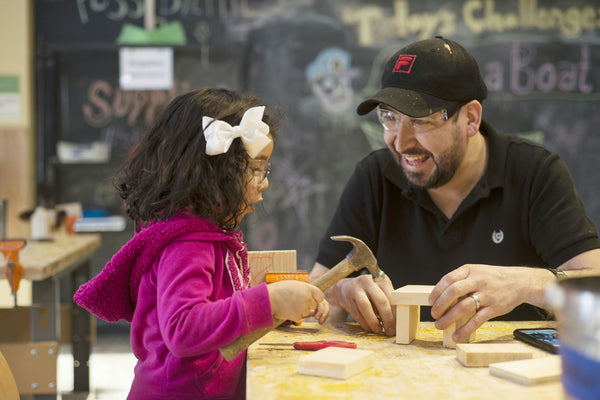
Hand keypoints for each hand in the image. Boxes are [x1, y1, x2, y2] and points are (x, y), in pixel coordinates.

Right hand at [267, 281, 328, 323]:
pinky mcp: (298, 316)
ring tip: (290, 304)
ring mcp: (303, 308)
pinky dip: (295, 315)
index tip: (316, 302)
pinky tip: (287, 309)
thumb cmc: (279, 290)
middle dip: (310, 307)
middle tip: (302, 306)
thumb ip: (305, 290)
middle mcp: (307, 297)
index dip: (318, 300)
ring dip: (302, 311)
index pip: (321, 296)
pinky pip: (300, 318)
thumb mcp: (295, 285)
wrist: (268, 298)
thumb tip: (314, 299)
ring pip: (308, 313)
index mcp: (307, 288)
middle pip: (315, 306)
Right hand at [334, 274, 395, 335]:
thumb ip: (388, 301)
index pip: (391, 296)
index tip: (399, 324)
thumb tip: (397, 320)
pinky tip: (369, 328)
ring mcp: (356, 289)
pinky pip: (357, 313)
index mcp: (380, 279)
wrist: (345, 288)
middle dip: (387, 318)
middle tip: (390, 331)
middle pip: (380, 300)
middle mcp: (368, 281)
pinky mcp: (347, 298)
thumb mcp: (379, 291)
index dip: (396, 312)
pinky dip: (364, 323)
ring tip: (379, 330)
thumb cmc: (368, 291)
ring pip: (366, 307)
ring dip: (374, 321)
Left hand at [429, 264, 554, 341]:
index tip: (431, 301)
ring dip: (448, 318)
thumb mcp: (476, 271)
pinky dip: (465, 330)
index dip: (437, 291)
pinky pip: (477, 320)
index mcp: (470, 270)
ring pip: (463, 307)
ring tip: (440, 325)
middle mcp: (478, 281)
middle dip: (440, 305)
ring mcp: (487, 294)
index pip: (448, 279)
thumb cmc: (493, 278)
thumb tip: (441, 296)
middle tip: (434, 314)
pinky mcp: (495, 308)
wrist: (519, 281)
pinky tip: (457, 336)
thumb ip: (461, 280)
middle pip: (453, 292)